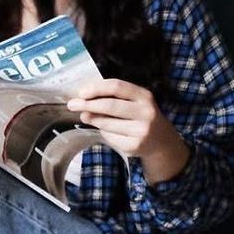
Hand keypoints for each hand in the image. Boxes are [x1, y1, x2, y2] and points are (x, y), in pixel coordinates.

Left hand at [68, 78, 190, 183]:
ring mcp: (141, 130)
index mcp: (144, 96)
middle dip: (88, 104)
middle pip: (110, 105)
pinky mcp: (134, 146)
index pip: (117, 87)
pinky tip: (106, 130)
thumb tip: (84, 99)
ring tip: (85, 116)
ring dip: (92, 119)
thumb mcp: (135, 102)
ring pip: (107, 123)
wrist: (161, 141)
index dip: (97, 88)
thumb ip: (114, 97)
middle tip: (72, 105)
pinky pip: (110, 137)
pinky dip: (103, 132)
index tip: (81, 93)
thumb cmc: (141, 116)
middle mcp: (145, 112)